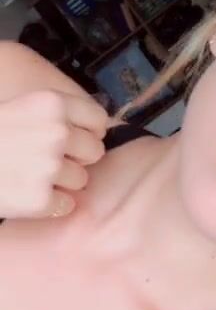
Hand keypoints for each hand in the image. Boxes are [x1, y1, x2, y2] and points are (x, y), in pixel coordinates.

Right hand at [0, 90, 107, 218]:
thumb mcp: (20, 108)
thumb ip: (56, 115)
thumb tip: (100, 129)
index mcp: (52, 104)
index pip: (98, 119)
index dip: (88, 132)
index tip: (75, 139)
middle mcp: (56, 133)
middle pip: (95, 151)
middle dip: (77, 158)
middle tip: (48, 160)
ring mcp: (50, 167)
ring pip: (82, 180)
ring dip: (62, 182)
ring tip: (31, 176)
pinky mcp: (42, 199)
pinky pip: (66, 205)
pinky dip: (51, 205)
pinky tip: (27, 194)